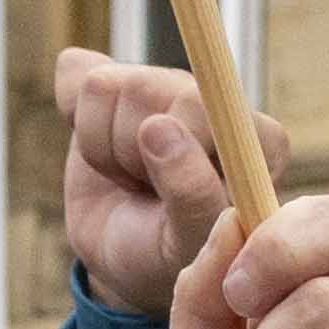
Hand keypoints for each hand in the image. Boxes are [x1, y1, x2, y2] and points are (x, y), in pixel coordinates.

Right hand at [50, 49, 221, 317]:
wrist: (126, 258)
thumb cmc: (168, 255)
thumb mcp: (187, 243)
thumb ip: (190, 193)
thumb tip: (158, 125)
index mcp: (255, 136)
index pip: (200, 105)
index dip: (169, 153)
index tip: (174, 199)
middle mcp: (212, 99)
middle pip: (144, 89)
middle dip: (129, 152)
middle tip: (146, 190)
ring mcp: (162, 82)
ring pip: (102, 85)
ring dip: (102, 148)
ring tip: (130, 178)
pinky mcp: (113, 76)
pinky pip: (74, 70)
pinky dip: (74, 119)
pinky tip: (103, 149)